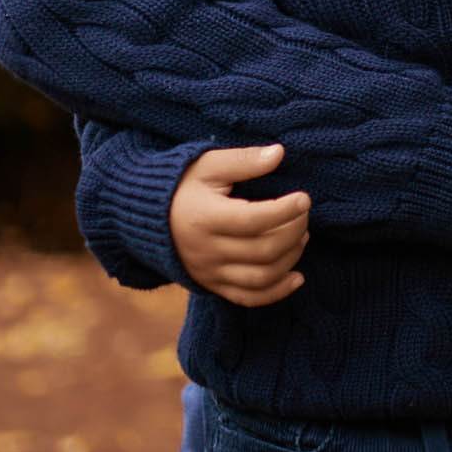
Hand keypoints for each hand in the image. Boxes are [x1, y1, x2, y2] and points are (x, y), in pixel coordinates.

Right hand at [171, 144, 310, 306]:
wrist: (146, 218)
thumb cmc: (183, 186)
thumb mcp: (208, 165)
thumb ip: (243, 161)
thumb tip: (279, 153)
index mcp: (205, 218)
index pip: (254, 220)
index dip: (285, 211)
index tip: (304, 198)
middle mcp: (207, 250)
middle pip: (263, 251)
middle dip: (294, 233)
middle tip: (303, 215)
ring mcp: (210, 272)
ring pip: (261, 277)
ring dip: (291, 259)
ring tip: (302, 236)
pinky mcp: (212, 285)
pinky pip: (249, 298)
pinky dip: (277, 292)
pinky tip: (297, 277)